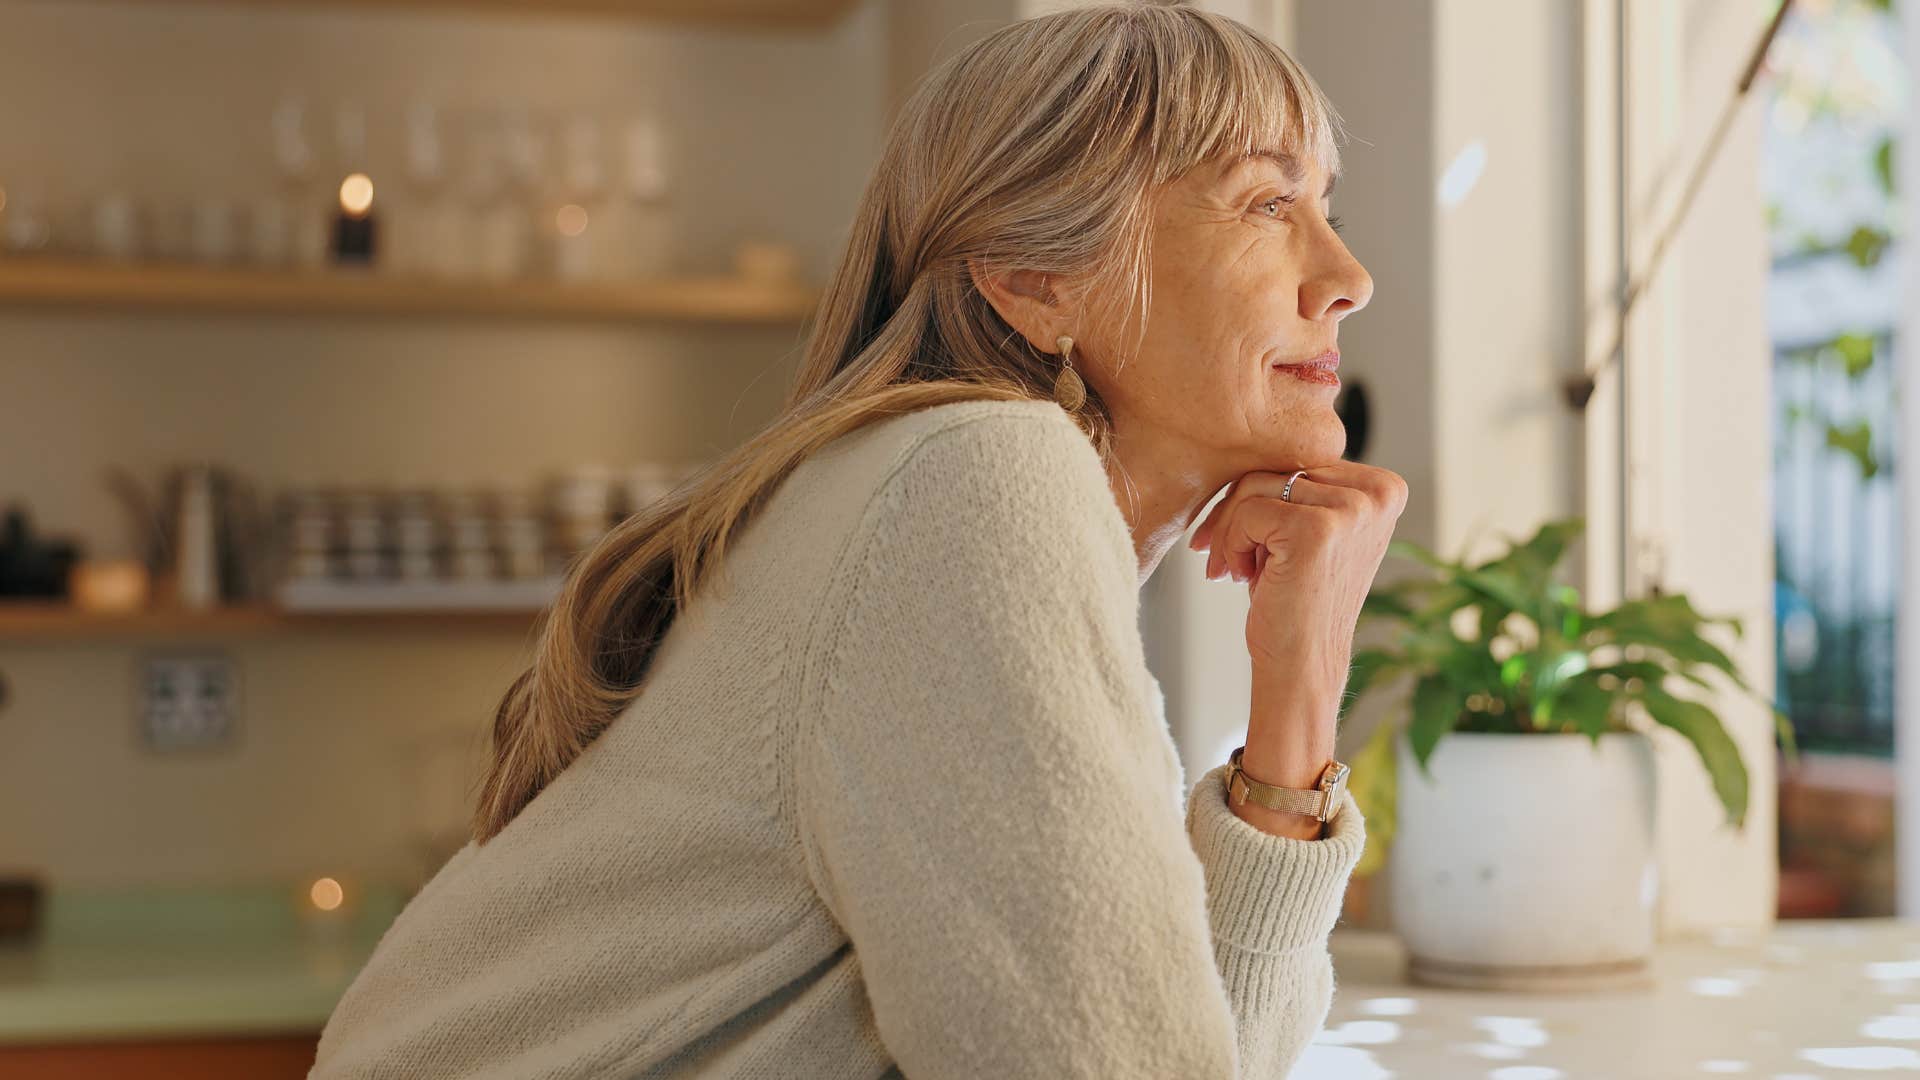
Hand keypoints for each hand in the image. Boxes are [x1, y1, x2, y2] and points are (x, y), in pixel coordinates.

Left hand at [1186, 462, 1407, 801]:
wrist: (1301, 665)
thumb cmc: (1296, 599)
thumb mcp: (1311, 530)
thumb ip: (1302, 485)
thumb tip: (1247, 435)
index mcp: (1385, 487)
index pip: (1300, 458)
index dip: (1261, 495)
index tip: (1245, 538)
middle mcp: (1379, 492)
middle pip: (1277, 466)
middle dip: (1239, 511)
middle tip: (1227, 557)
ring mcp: (1352, 509)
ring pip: (1256, 485)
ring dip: (1232, 530)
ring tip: (1239, 570)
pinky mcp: (1318, 528)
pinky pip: (1247, 510)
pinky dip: (1231, 544)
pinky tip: (1242, 577)